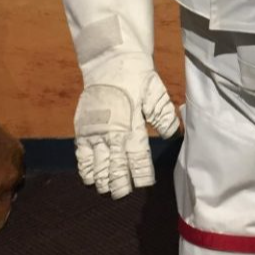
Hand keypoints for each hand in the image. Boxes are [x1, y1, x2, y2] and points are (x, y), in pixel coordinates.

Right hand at [74, 66, 178, 198]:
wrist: (110, 60)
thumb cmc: (136, 76)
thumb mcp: (155, 91)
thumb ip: (163, 115)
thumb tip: (173, 134)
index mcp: (132, 125)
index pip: (137, 158)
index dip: (141, 175)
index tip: (145, 185)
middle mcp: (112, 133)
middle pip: (115, 167)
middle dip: (120, 184)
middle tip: (124, 194)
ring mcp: (94, 132)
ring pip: (97, 165)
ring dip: (102, 180)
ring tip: (107, 190)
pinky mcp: (82, 128)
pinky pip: (81, 155)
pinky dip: (85, 168)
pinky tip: (90, 178)